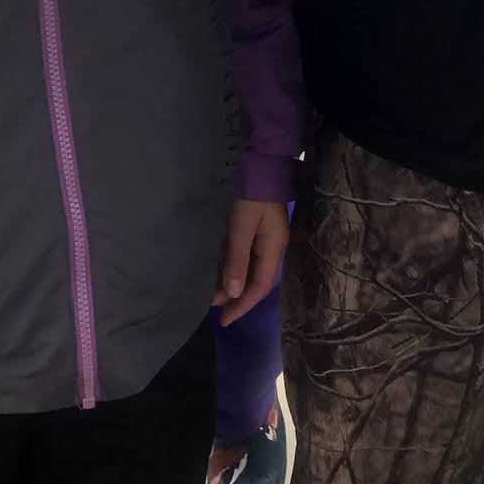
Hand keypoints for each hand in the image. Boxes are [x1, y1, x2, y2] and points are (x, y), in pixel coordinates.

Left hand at [215, 199, 288, 326]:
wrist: (261, 162)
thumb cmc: (253, 195)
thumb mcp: (242, 226)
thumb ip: (237, 259)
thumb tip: (234, 293)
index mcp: (273, 249)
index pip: (259, 287)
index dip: (242, 306)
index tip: (224, 321)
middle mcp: (271, 247)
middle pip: (254, 280)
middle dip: (235, 296)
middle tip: (212, 307)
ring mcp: (264, 238)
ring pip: (247, 268)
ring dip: (231, 280)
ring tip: (210, 291)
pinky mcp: (254, 229)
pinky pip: (242, 254)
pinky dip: (230, 264)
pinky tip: (215, 269)